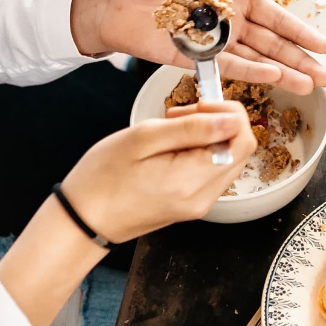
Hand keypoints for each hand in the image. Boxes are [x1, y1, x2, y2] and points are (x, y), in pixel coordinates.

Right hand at [60, 101, 257, 242]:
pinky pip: (212, 171)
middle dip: (218, 122)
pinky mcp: (193, 205)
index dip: (229, 114)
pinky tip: (171, 148)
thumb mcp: (143, 139)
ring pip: (227, 158)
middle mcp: (204, 197)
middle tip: (179, 115)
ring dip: (208, 136)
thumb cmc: (101, 179)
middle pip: (239, 149)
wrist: (81, 221)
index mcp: (193, 181)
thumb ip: (192, 128)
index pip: (243, 140)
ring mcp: (200, 204)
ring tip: (170, 131)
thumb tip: (232, 119)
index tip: (199, 105)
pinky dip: (199, 152)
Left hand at [70, 0, 325, 92]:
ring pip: (257, 61)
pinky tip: (273, 78)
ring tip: (309, 85)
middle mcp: (230, 23)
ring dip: (283, 73)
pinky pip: (227, 67)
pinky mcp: (195, 59)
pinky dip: (250, 73)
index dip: (301, 32)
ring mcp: (214, 43)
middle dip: (300, 60)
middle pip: (273, 45)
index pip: (276, 17)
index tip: (324, 46)